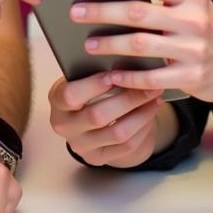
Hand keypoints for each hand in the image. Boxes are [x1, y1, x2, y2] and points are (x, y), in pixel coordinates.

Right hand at [47, 72, 165, 167]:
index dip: (93, 85)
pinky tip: (152, 110)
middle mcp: (64, 126)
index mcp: (57, 101)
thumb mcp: (83, 76)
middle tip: (149, 82)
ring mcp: (81, 146)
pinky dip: (143, 127)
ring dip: (141, 113)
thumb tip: (122, 53)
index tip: (115, 73)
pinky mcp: (99, 158)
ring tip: (155, 95)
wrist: (91, 119)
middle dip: (128, 97)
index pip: (70, 95)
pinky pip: (127, 146)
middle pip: (98, 116)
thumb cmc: (89, 87)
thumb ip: (94, 69)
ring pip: (117, 133)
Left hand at [71, 0, 212, 103]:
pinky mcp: (192, 77)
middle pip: (138, 13)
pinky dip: (128, 76)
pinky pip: (151, 78)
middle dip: (102, 12)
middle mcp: (193, 19)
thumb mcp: (195, 5)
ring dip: (109, 45)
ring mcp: (193, 50)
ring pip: (139, 45)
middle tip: (77, 12)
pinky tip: (112, 75)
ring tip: (88, 45)